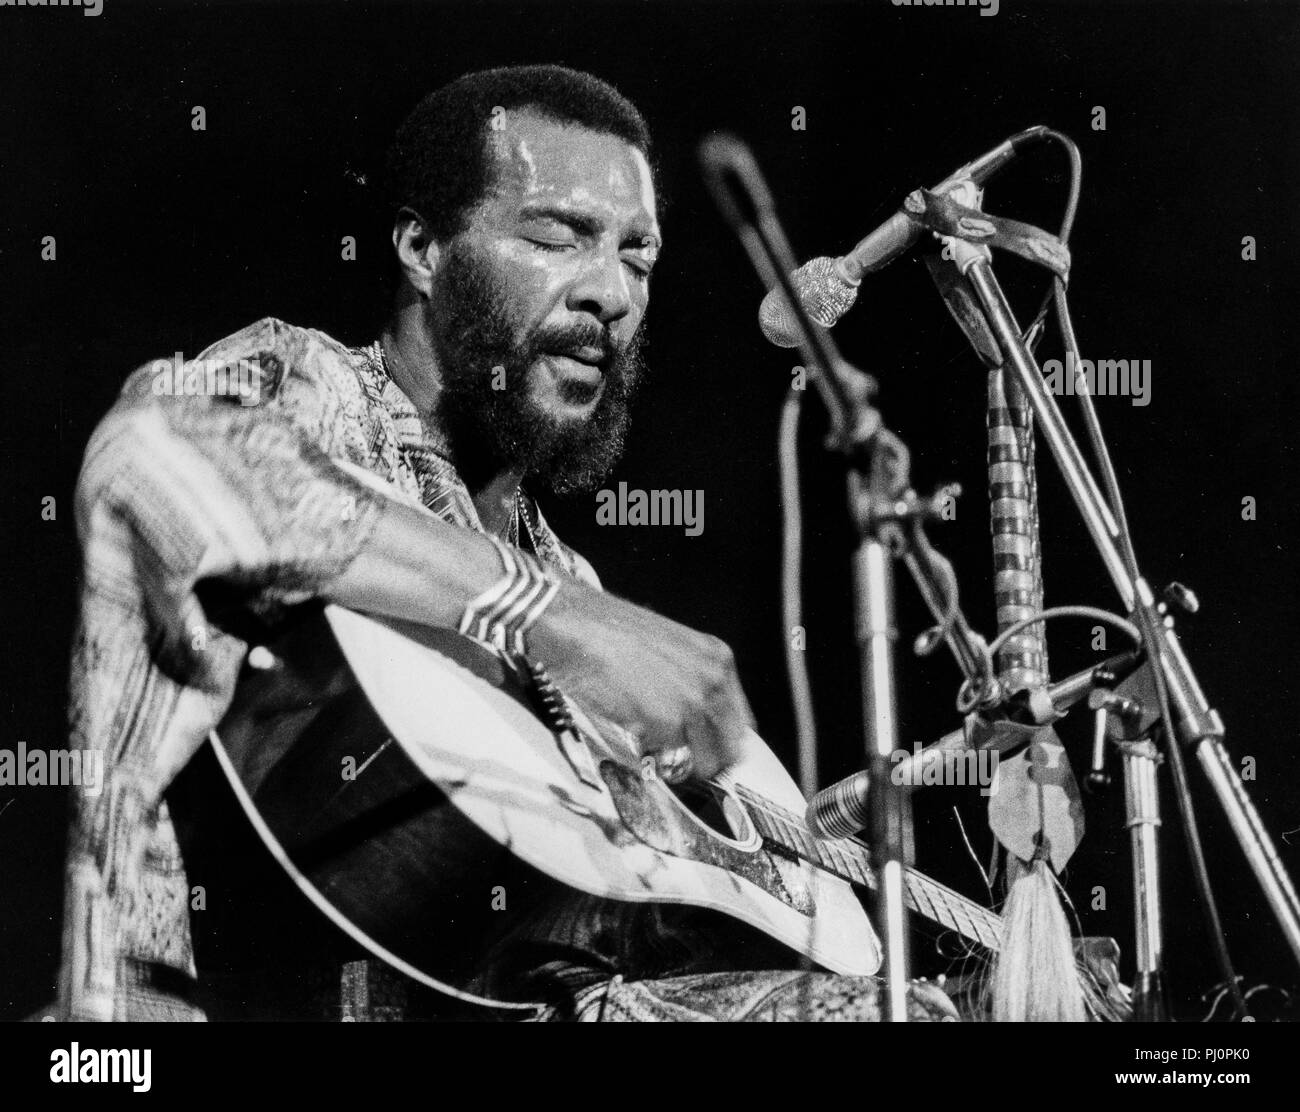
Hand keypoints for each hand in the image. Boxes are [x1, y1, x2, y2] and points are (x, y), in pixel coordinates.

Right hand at [530, 581, 753, 779]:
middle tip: (678, 762)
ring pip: (705, 764)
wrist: (577, 625)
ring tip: (654, 751)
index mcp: (718, 660)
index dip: (720, 745)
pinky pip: (672, 763)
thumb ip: (693, 686)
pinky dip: (655, 763)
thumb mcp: (671, 651)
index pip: (740, 725)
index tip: (703, 754)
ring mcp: (693, 703)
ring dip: (681, 766)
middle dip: (705, 761)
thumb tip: (699, 727)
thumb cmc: (611, 634)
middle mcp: (714, 681)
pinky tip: (637, 741)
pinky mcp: (667, 722)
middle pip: (730, 750)